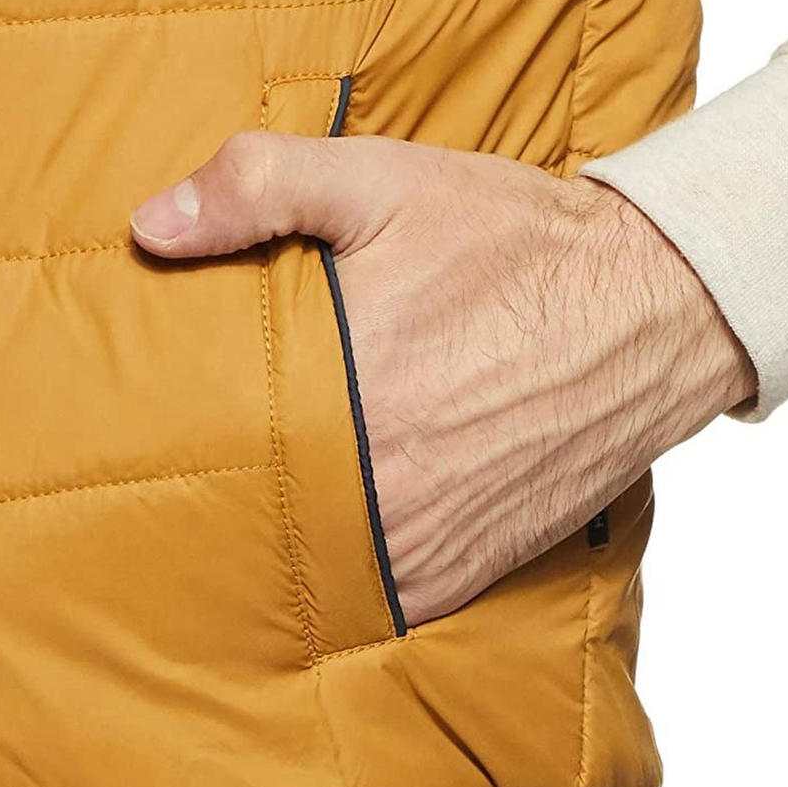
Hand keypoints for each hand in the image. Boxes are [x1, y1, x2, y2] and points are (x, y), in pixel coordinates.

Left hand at [131, 133, 756, 625]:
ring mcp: (425, 537)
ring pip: (311, 575)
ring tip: (231, 544)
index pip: (217, 444)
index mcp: (344, 392)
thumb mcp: (387, 183)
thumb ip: (260, 190)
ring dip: (273, 559)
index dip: (171, 449)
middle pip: (257, 520)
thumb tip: (152, 226)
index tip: (139, 449)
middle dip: (214, 511)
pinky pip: (380, 603)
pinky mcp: (467, 567)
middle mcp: (381, 481)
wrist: (648, 310)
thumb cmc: (518, 248)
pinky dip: (342, 590)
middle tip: (171, 504)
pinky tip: (317, 564)